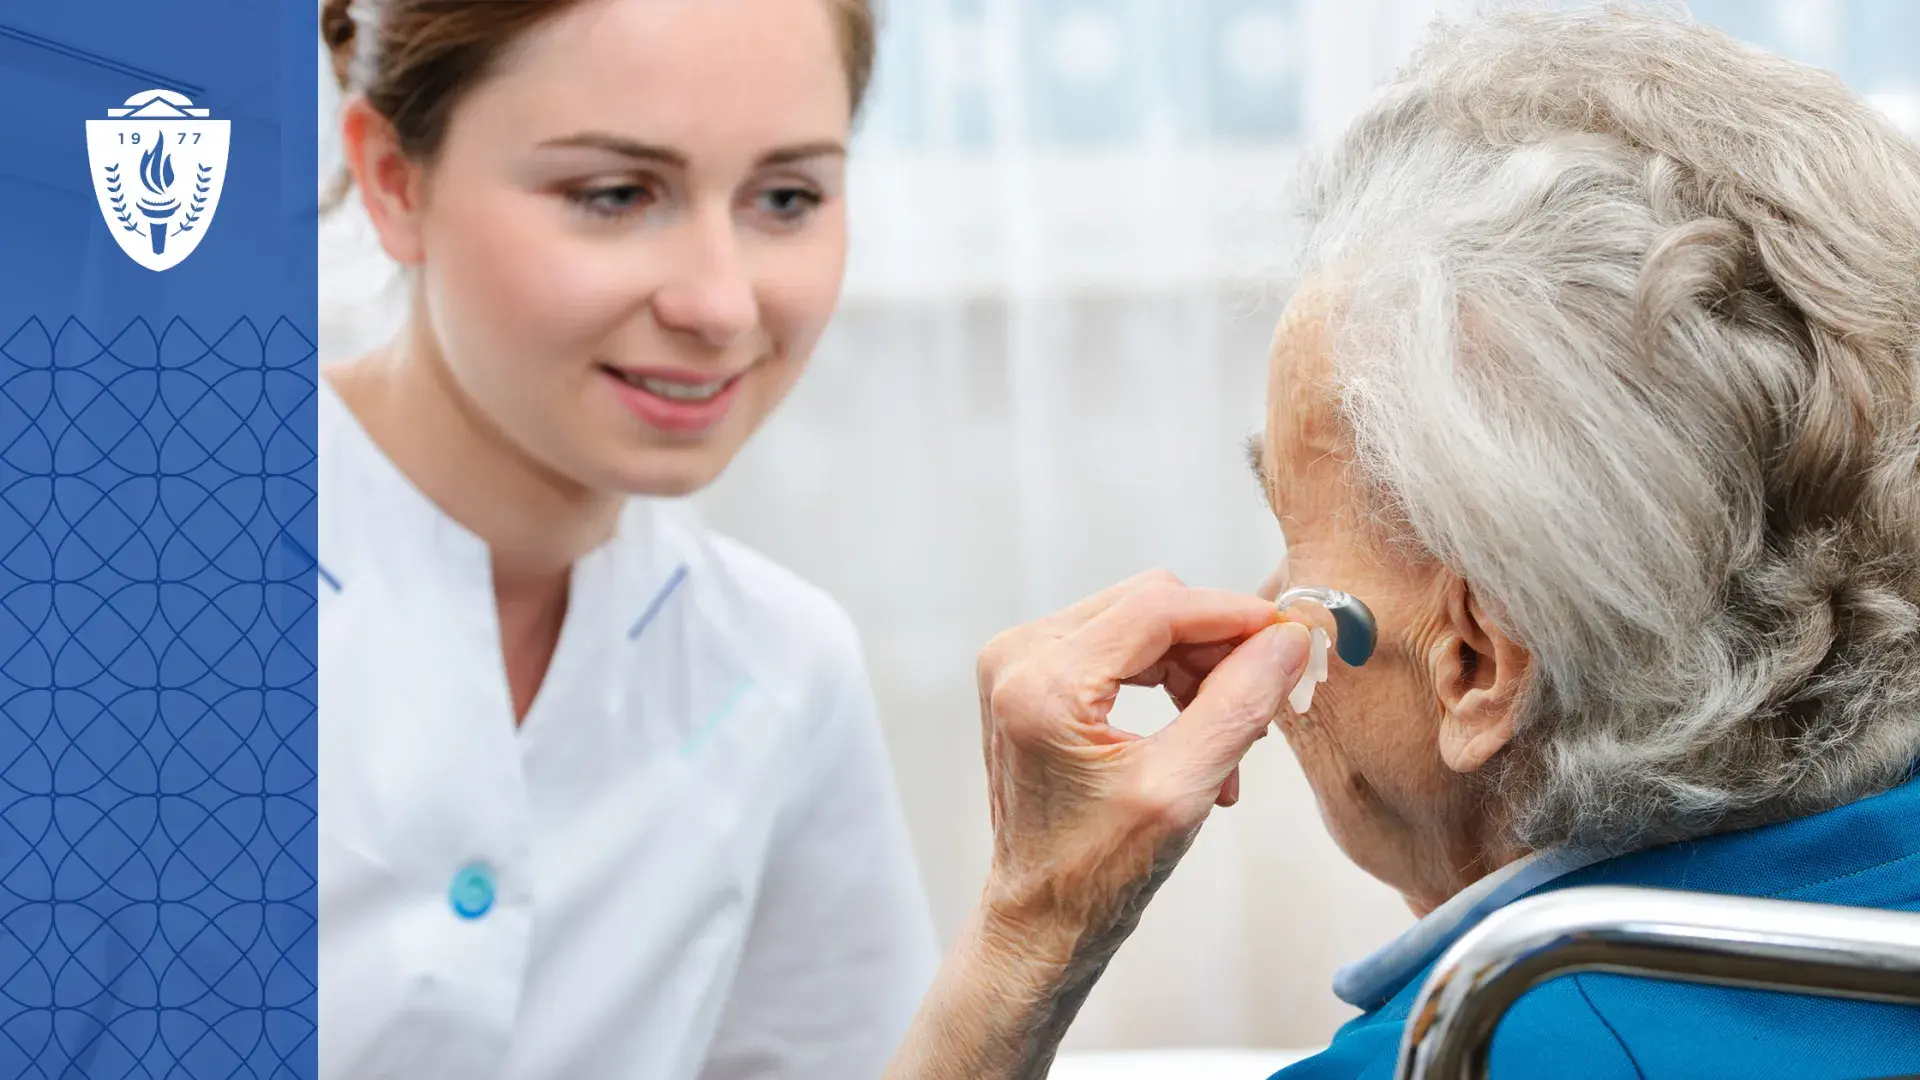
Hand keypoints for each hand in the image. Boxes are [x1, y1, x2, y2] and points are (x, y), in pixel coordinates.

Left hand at [974, 570, 1312, 936]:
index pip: (1157, 607)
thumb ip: (1237, 705)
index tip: (1291, 637)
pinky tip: (1196, 736)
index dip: (1234, 615)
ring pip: (1140, 624)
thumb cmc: (1096, 874)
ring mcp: (1019, 662)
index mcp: (1042, 683)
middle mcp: (1017, 656)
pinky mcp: (1031, 676)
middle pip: (1149, 606)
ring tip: (1228, 746)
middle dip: (1216, 650)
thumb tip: (1287, 641)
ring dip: (1196, 673)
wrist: (1042, 918)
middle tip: (1260, 710)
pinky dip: (1168, 682)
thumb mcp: (1181, 790)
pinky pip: (1119, 648)